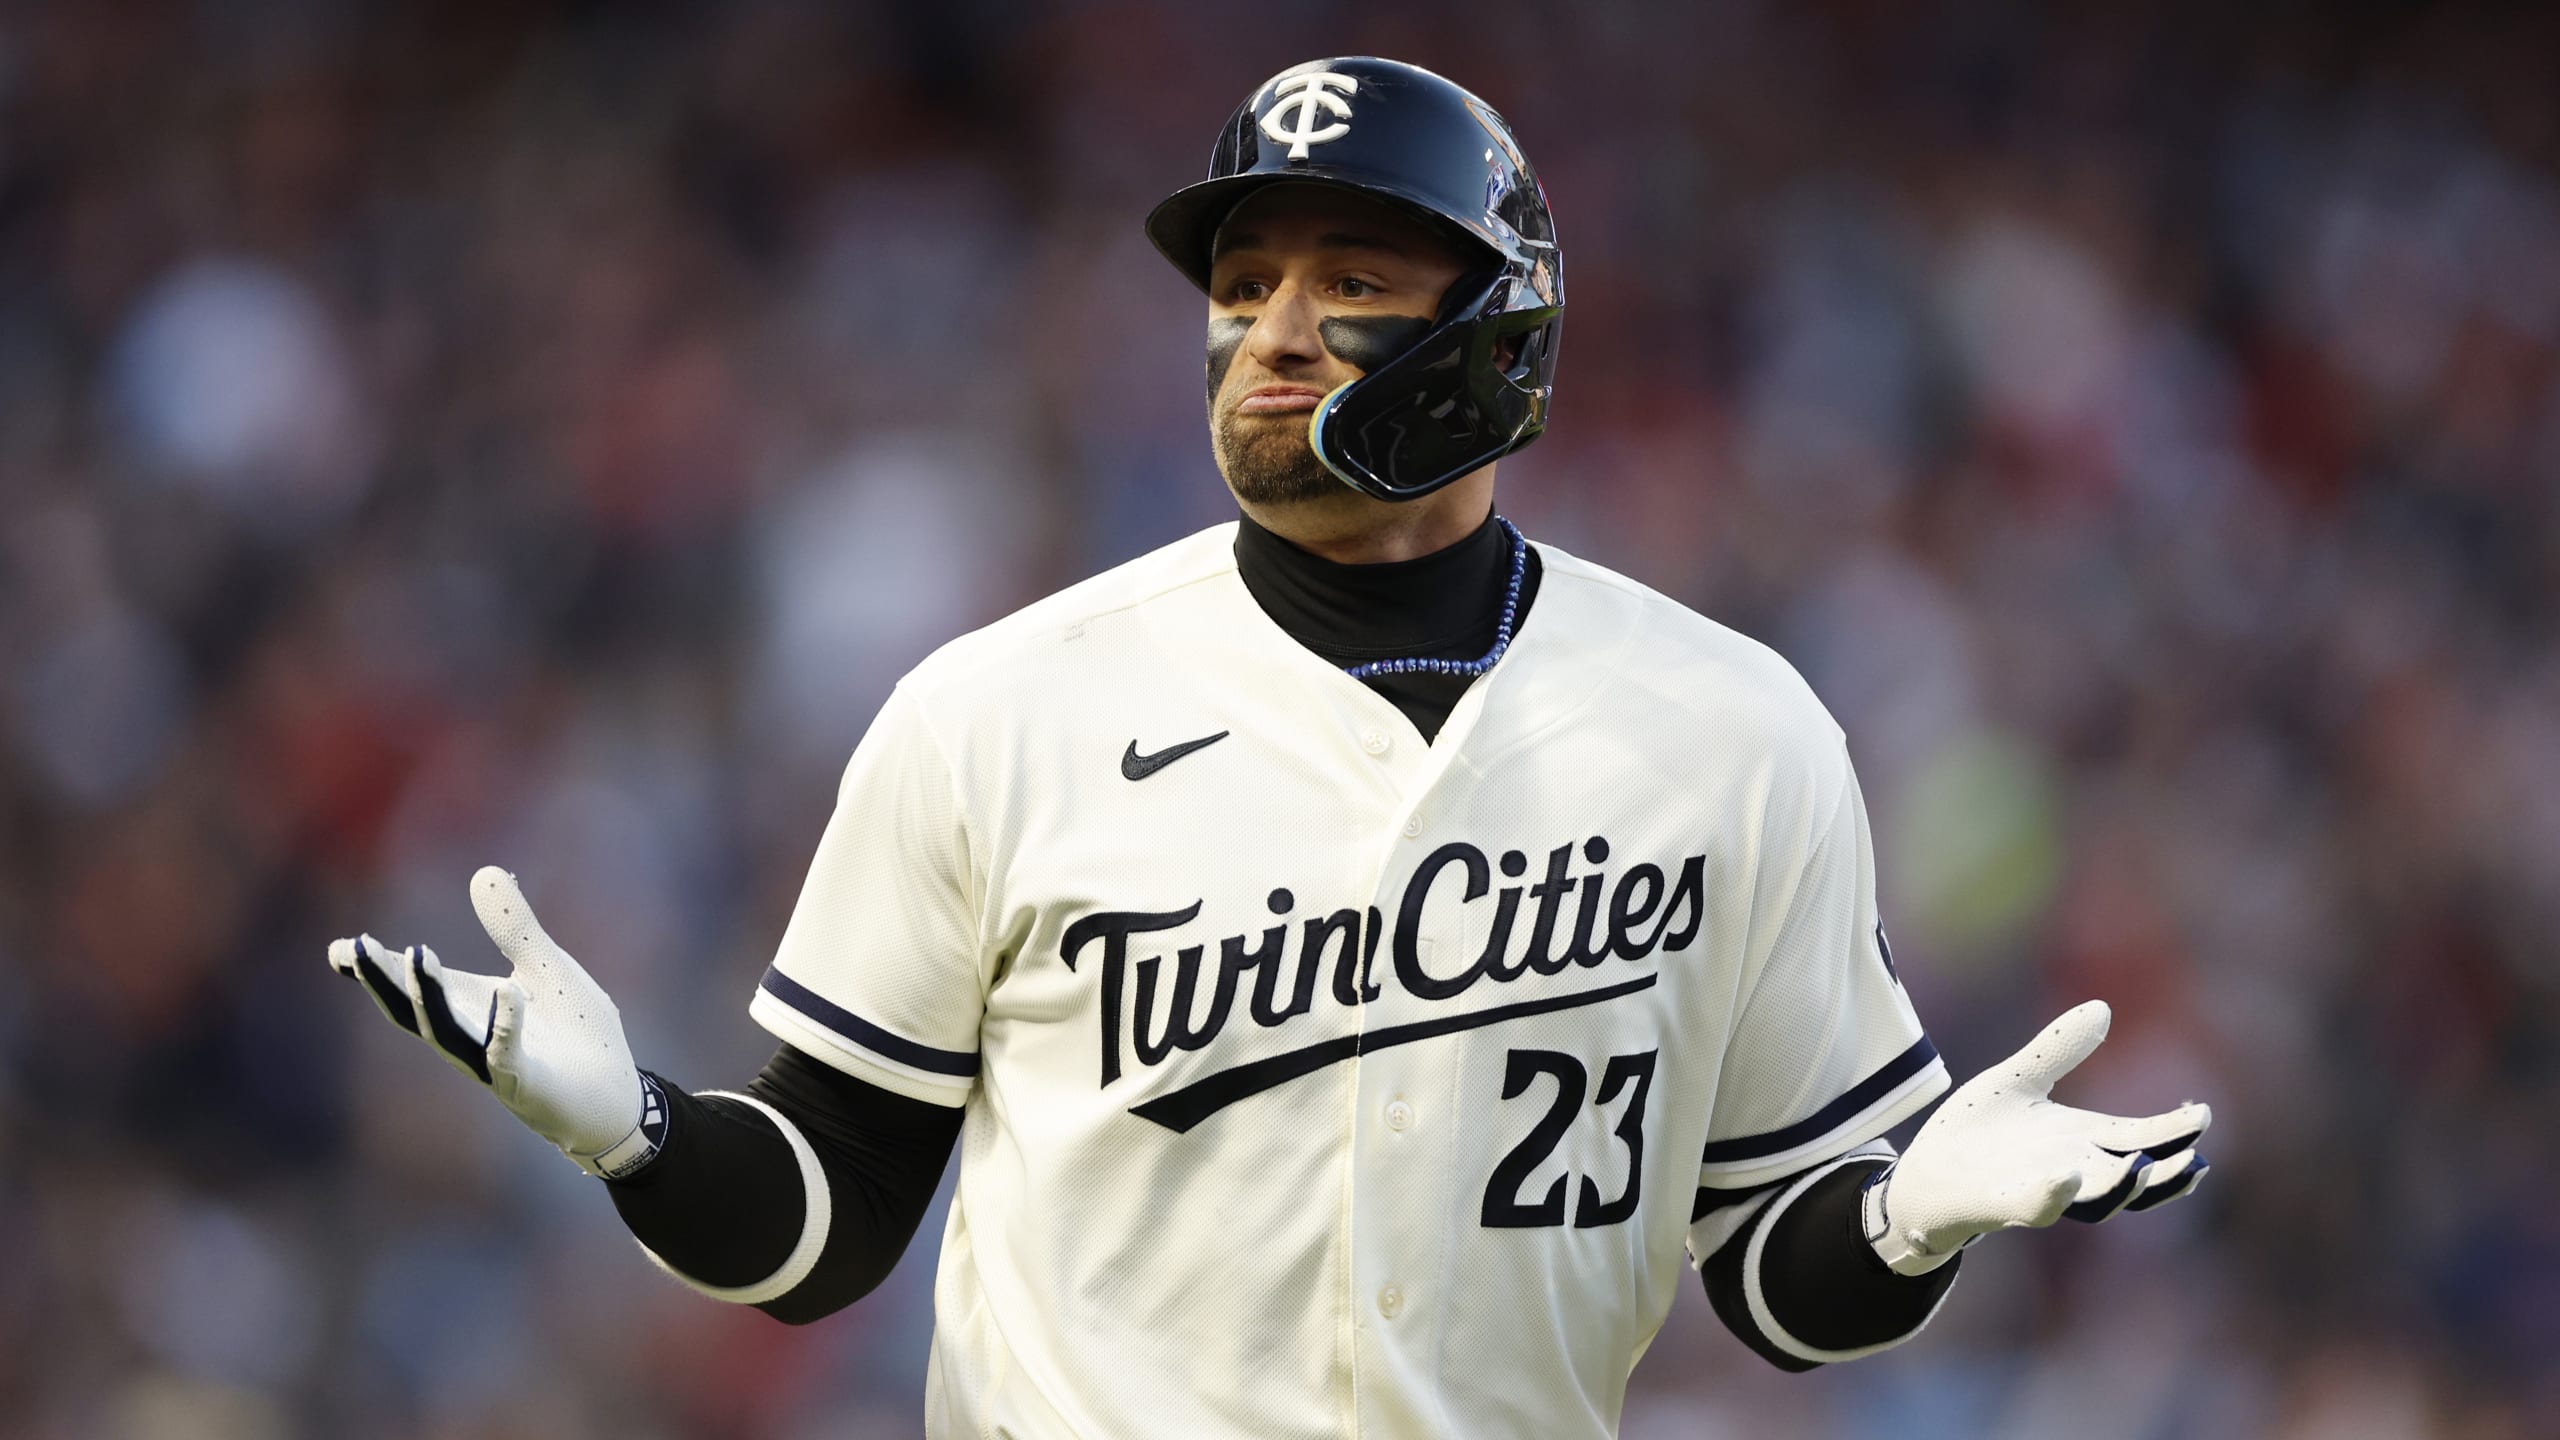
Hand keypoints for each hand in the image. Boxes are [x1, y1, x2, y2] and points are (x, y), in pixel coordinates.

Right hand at [327, 866, 666, 1177]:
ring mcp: (495, 1066)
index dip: (375, 970)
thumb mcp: (545, 967)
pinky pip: (508, 1056)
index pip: (411, 990)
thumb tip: (484, 872)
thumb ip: (514, 927)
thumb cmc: (577, 1035)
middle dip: (384, 980)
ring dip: (429, 996)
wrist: (618, 1098)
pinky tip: (507, 989)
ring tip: (417, 953)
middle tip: (354, 948)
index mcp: (470, 1010)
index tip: (339, 948)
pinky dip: (505, 1024)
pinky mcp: (528, 1085)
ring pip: (448, 1034)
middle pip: (413, 1012)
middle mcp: (470, 1040)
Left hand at [1863, 1000, 2210, 1274]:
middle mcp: (2070, 1170)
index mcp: (2079, 1139)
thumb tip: (2102, 1007)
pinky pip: (2034, 1208)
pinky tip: (2067, 1176)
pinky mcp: (2001, 1205)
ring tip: (2142, 1167)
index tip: (2203, 1114)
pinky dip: (2052, 1196)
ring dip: (2120, 1187)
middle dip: (2165, 1173)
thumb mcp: (2018, 1080)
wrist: (1924, 1173)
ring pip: (2094, 1200)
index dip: (2172, 1130)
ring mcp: (2039, 1191)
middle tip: (2195, 1160)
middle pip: (2131, 1177)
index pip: (2138, 1138)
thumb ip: (2058, 1049)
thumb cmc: (1977, 1131)